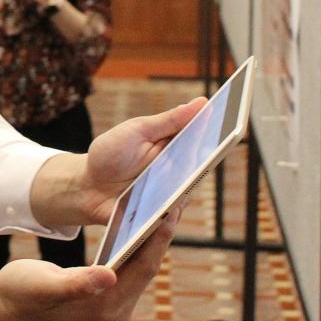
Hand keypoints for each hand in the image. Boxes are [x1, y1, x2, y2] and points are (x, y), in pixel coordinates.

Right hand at [0, 209, 180, 320]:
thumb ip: (76, 283)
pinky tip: (139, 222)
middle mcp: (117, 308)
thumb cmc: (21, 293)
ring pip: (141, 265)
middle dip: (160, 233)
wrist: (10, 309)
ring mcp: (114, 304)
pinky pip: (130, 266)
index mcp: (106, 305)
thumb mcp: (43, 285)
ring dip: (151, 237)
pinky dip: (136, 243)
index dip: (158, 238)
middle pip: (148, 266)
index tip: (171, 209)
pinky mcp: (108, 296)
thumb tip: (109, 275)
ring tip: (162, 204)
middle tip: (174, 198)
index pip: (142, 268)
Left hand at [29, 98, 205, 227]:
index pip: (205, 140)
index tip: (235, 120)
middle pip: (201, 167)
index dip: (221, 131)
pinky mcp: (157, 216)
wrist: (85, 187)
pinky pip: (169, 218)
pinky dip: (169, 212)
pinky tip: (169, 206)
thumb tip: (202, 102)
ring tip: (190, 176)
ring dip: (188, 186)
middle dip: (209, 157)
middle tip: (218, 147)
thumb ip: (168, 121)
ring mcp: (169, 195)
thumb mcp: (136, 131)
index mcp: (176, 147)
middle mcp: (178, 172)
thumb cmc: (111, 154)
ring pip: (187, 193)